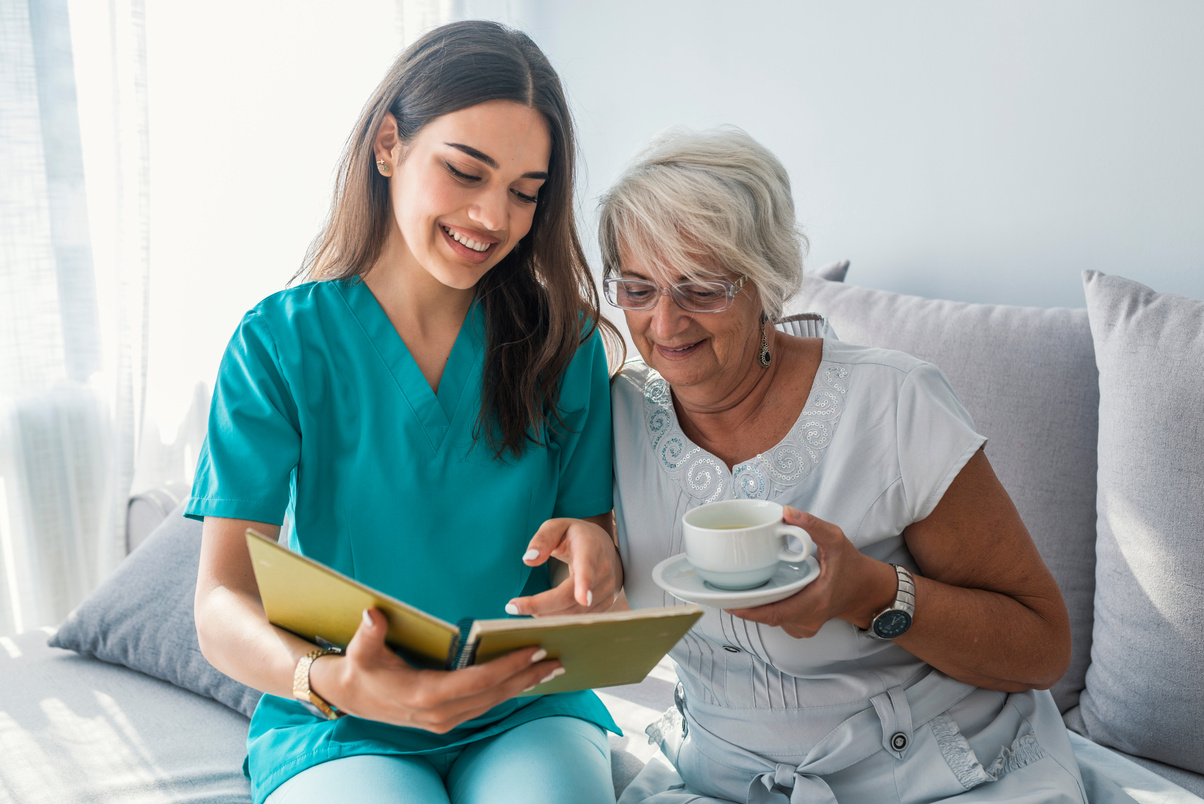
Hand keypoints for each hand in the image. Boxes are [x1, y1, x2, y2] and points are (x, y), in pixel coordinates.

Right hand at [313, 608, 563, 732]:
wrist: (351, 696)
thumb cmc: (360, 668)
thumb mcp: (359, 651)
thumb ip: (368, 634)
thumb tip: (372, 615)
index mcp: (424, 695)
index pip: (477, 682)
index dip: (507, 667)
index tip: (533, 650)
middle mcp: (440, 714)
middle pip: (493, 695)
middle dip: (526, 677)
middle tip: (556, 659)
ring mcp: (445, 720)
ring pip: (492, 703)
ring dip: (521, 686)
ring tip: (549, 667)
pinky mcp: (448, 719)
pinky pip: (485, 705)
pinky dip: (506, 691)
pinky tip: (525, 678)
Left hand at [504, 516, 620, 616]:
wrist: (603, 547)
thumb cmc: (574, 536)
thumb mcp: (557, 527)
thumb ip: (542, 539)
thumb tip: (529, 559)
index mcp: (590, 547)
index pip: (588, 566)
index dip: (585, 583)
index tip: (583, 599)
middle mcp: (603, 570)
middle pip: (574, 597)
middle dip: (543, 605)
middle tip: (512, 607)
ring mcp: (607, 589)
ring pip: (575, 611)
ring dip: (547, 614)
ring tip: (523, 607)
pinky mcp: (605, 604)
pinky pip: (580, 618)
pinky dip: (558, 618)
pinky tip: (541, 613)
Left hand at [724, 506, 893, 637]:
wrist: (864, 590)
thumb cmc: (850, 566)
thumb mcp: (836, 539)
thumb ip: (812, 525)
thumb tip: (786, 513)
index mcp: (815, 602)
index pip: (776, 613)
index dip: (750, 611)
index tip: (729, 603)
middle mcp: (807, 620)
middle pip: (767, 617)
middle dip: (745, 606)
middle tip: (723, 591)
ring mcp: (804, 627)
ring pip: (771, 620)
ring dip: (754, 607)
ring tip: (736, 590)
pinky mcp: (801, 627)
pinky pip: (777, 620)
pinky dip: (765, 609)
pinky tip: (757, 595)